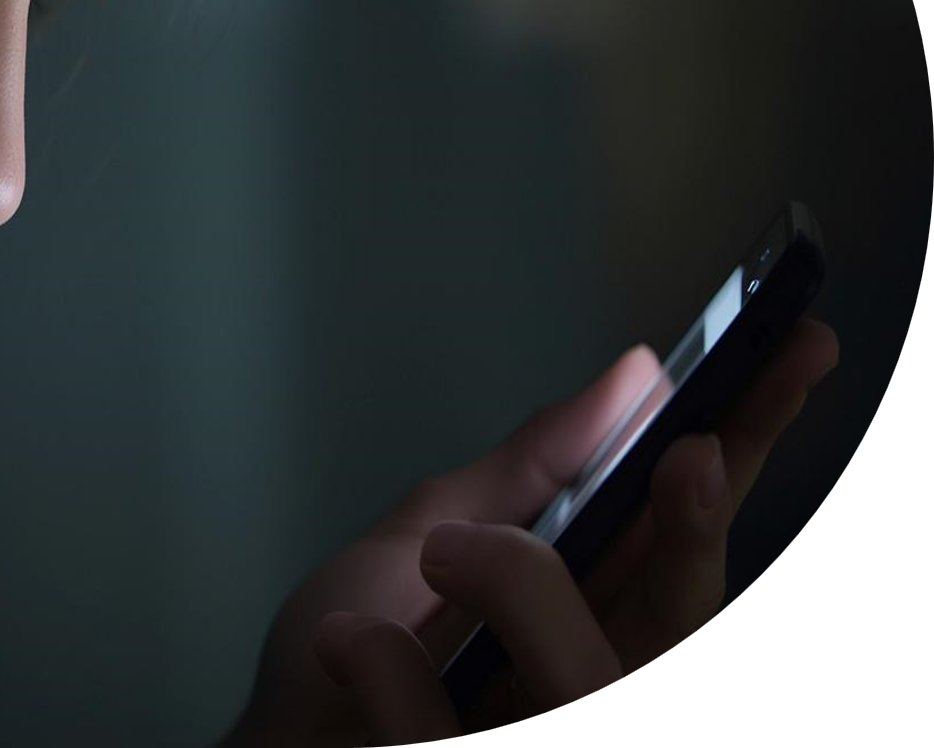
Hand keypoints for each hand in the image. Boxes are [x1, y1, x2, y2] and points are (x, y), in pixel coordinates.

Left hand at [221, 320, 837, 746]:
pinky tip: (349, 642)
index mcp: (585, 604)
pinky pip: (444, 733)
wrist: (265, 747)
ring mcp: (536, 725)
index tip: (796, 353)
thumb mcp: (427, 533)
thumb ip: (530, 466)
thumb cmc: (342, 656)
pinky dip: (390, 674)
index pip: (687, 522)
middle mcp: (585, 670)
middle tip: (692, 453)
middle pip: (684, 611)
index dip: (746, 443)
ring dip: (516, 592)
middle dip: (700, 528)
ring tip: (442, 556)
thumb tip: (636, 376)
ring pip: (598, 679)